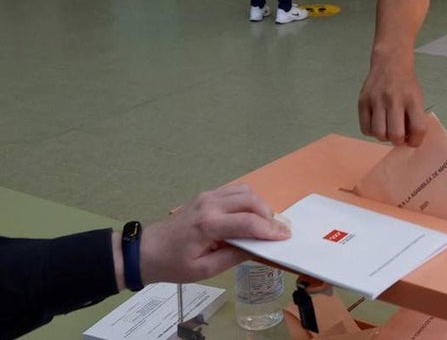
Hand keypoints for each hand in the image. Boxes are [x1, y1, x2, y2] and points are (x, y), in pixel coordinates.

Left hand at [137, 184, 289, 285]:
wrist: (146, 251)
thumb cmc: (173, 265)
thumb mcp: (204, 271)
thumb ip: (233, 258)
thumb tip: (259, 249)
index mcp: (208, 225)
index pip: (248, 222)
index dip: (270, 230)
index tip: (285, 237)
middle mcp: (210, 205)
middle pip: (251, 201)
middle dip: (269, 215)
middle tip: (278, 231)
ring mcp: (208, 196)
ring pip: (245, 191)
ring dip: (260, 205)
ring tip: (265, 223)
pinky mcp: (207, 195)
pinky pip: (235, 190)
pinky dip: (249, 200)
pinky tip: (250, 215)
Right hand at [358, 55, 427, 146]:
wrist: (390, 63)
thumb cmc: (406, 84)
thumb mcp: (417, 98)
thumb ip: (415, 118)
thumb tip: (410, 141)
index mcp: (412, 99)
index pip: (418, 128)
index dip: (416, 141)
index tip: (413, 141)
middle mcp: (394, 99)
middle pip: (396, 135)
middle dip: (398, 141)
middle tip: (399, 137)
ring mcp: (376, 100)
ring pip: (379, 134)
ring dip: (384, 137)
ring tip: (388, 129)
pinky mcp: (362, 101)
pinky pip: (365, 129)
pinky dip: (372, 132)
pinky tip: (377, 124)